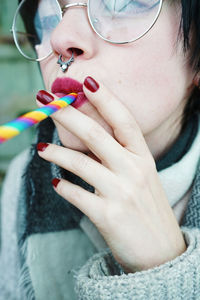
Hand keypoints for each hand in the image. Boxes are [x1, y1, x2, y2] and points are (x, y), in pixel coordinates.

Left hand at [37, 76, 185, 272]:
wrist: (161, 251)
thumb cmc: (147, 208)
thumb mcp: (140, 177)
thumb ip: (117, 158)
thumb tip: (86, 141)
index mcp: (143, 157)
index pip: (124, 120)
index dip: (106, 99)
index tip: (86, 82)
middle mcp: (134, 170)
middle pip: (96, 134)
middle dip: (68, 115)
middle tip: (46, 101)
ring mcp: (121, 193)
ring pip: (81, 163)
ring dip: (56, 153)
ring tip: (41, 149)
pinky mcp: (108, 216)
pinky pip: (77, 195)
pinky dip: (63, 188)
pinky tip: (56, 184)